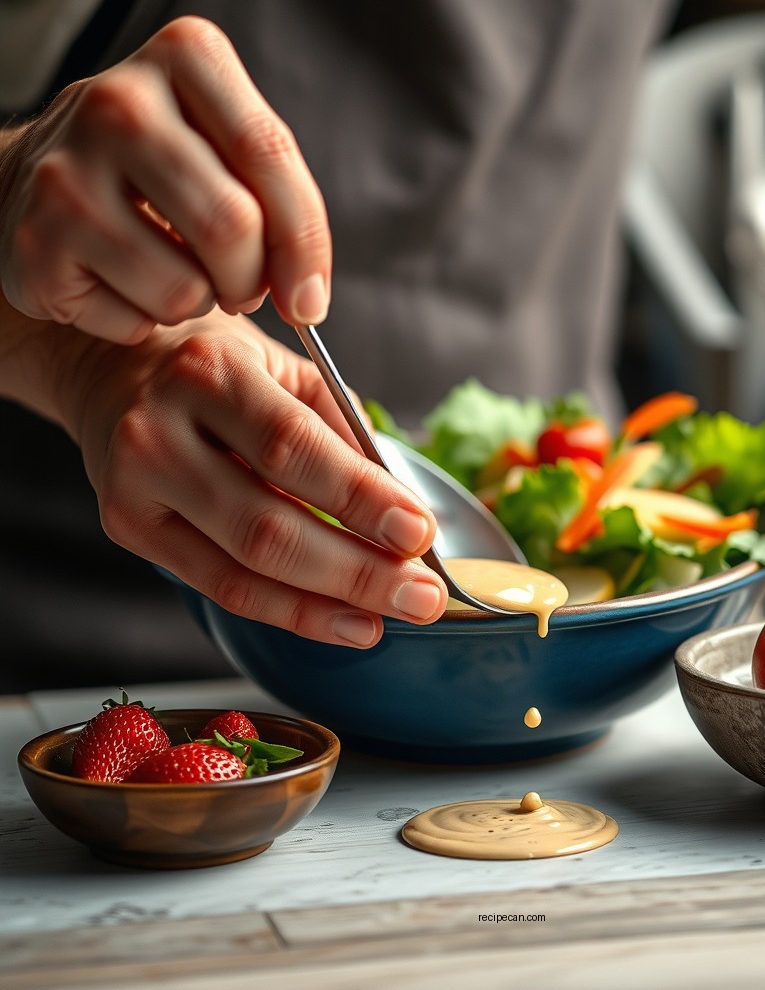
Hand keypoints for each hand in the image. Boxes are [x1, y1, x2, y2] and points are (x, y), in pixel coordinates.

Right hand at [0, 16, 328, 343]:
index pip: (270, 155)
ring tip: (176, 275)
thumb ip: (279, 199)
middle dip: (251, 281)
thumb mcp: (225, 148)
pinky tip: (124, 284)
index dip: (305, 244)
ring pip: (185, 286)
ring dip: (198, 303)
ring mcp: (68, 170)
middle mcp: (119, 102)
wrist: (41, 179)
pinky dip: (145, 322)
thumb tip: (308, 297)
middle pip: (232, 225)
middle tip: (241, 287)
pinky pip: (134, 319)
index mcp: (186, 58)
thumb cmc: (161, 172)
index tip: (310, 299)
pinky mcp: (37, 240)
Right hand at [62, 311, 447, 646]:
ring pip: (243, 568)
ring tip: (392, 617)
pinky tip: (343, 621)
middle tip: (422, 595)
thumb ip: (342, 430)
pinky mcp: (130, 530)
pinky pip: (220, 587)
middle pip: (268, 524)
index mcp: (210, 373)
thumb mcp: (284, 369)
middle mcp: (160, 432)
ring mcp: (135, 488)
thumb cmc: (217, 369)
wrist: (114, 372)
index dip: (360, 497)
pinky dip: (289, 612)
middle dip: (357, 570)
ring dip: (329, 604)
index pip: (294, 447)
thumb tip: (404, 507)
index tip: (419, 532)